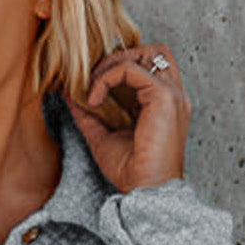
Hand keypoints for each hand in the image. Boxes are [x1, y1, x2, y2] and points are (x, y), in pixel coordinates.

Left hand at [63, 43, 191, 194]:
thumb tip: (70, 95)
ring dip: (115, 63)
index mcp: (165, 104)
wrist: (147, 192)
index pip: (149, 66)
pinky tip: (94, 99)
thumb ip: (89, 116)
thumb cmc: (132, 172)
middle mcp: (173, 95)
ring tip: (94, 86)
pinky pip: (131, 69)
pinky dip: (107, 77)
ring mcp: (172, 94)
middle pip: (154, 51)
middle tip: (96, 79)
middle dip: (122, 57)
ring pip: (146, 53)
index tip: (94, 87)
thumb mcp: (103, 138)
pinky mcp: (163, 97)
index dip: (120, 68)